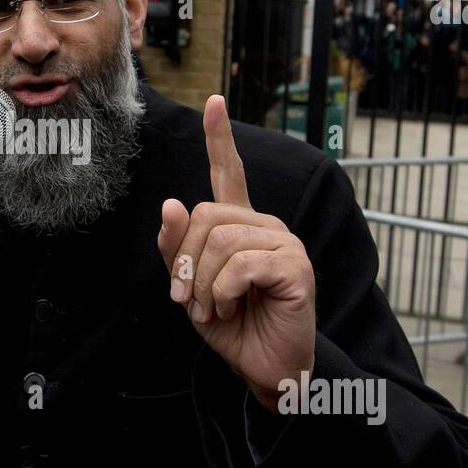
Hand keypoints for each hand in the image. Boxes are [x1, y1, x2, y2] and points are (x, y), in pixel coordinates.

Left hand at [158, 96, 315, 411]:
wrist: (263, 366)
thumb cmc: (230, 324)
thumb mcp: (190, 286)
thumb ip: (177, 248)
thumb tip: (171, 204)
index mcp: (240, 224)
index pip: (230, 172)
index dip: (220, 137)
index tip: (213, 101)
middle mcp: (264, 225)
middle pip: (205, 215)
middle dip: (186, 263)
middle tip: (189, 300)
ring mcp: (283, 243)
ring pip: (220, 241)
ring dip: (203, 285)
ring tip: (213, 309)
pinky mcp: (295, 266)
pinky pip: (240, 264)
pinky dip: (222, 293)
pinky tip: (231, 308)